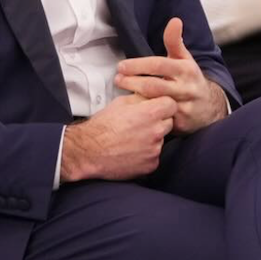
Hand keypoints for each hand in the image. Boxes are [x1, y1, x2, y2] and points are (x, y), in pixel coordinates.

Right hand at [60, 93, 175, 181]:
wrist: (89, 151)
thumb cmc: (101, 127)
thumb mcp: (120, 103)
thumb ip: (141, 98)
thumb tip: (150, 94)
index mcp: (150, 113)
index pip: (171, 105)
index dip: (163, 105)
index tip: (158, 108)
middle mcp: (156, 131)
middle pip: (169, 122)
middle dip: (158, 121)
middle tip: (141, 124)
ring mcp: (155, 150)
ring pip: (161, 140)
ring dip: (152, 139)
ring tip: (133, 139)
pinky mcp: (151, 165)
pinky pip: (155, 156)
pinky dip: (146, 155)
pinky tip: (132, 151)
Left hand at [114, 18, 225, 134]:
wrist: (209, 107)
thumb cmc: (190, 78)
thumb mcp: (185, 59)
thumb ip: (175, 41)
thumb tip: (175, 20)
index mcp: (186, 69)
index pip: (159, 65)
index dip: (138, 66)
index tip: (121, 66)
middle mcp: (186, 88)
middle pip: (154, 86)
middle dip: (132, 82)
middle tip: (117, 79)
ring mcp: (184, 106)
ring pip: (155, 103)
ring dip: (136, 98)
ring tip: (121, 93)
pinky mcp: (181, 123)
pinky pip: (160, 118)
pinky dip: (145, 114)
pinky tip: (132, 111)